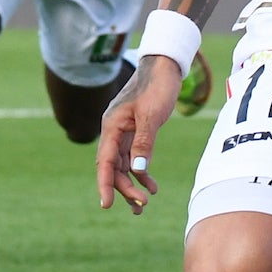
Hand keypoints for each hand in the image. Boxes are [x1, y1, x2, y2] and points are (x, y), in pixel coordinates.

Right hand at [96, 56, 184, 214]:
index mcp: (112, 125)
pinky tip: (151, 186)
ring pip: (123, 165)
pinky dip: (141, 172)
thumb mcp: (152, 115)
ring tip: (143, 205)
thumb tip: (138, 170)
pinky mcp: (136, 132)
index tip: (106, 205)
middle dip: (125, 188)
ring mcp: (124, 132)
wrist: (166, 66)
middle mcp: (114, 131)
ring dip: (132, 185)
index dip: (105, 184)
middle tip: (142, 205)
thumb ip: (144, 142)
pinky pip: (134, 158)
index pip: (105, 161)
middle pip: (114, 167)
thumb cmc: (157, 86)